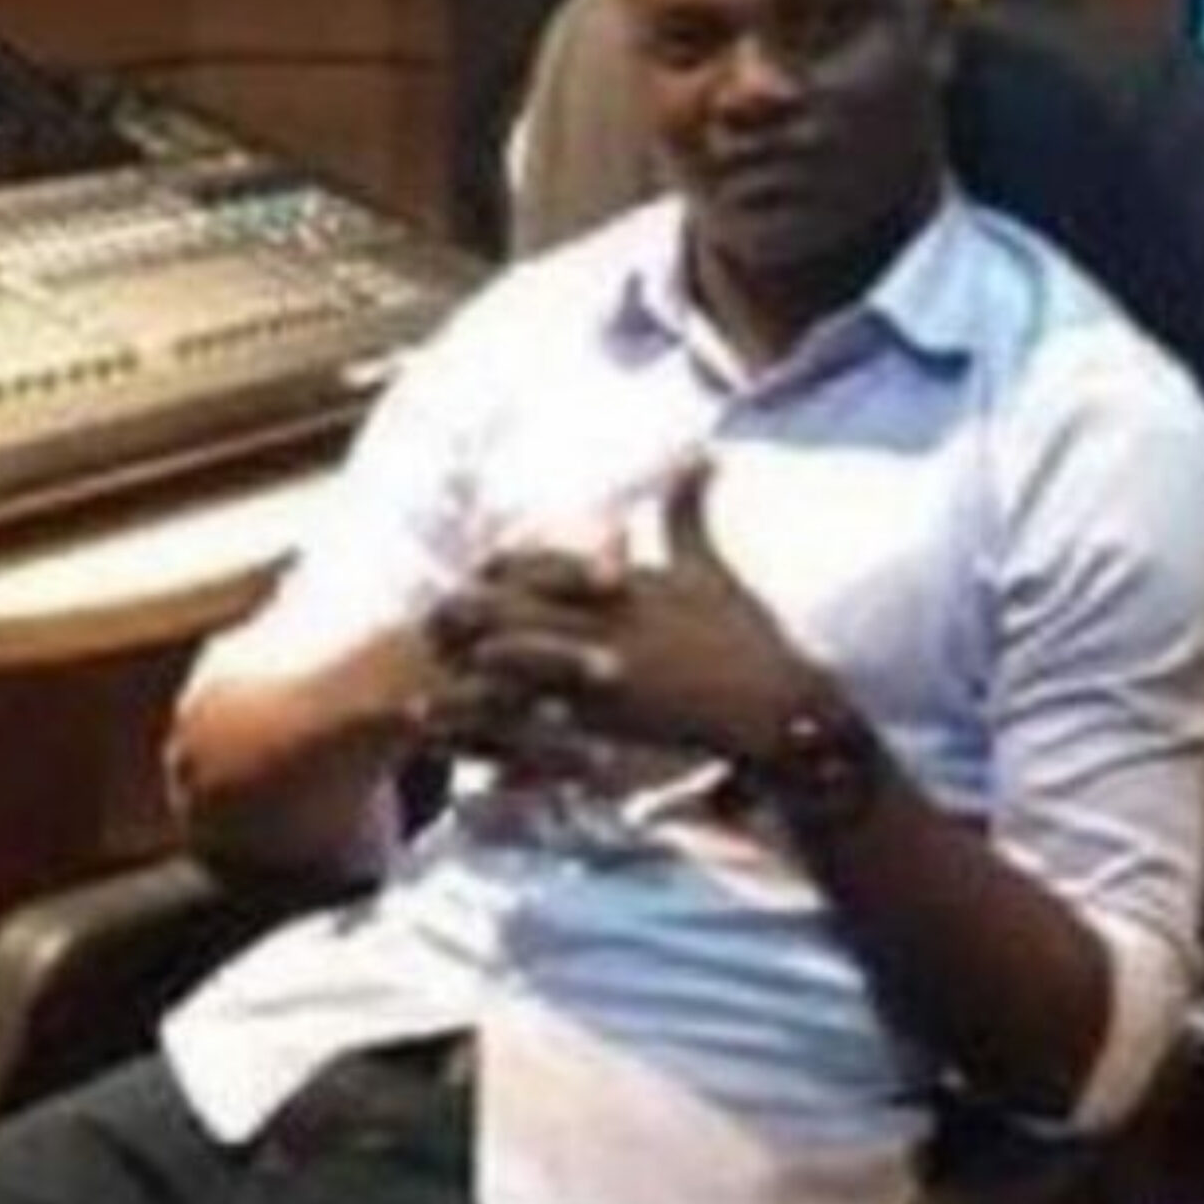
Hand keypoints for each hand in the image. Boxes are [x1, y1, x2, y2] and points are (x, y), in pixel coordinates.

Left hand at [426, 463, 829, 767]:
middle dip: (463, 618)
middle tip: (434, 628)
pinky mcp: (604, 720)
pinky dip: (497, 734)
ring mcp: (599, 670)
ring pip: (506, 667)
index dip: (496, 569)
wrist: (776, 702)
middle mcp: (600, 618)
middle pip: (504, 609)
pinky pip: (533, 725)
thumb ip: (688, 512)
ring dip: (465, 678)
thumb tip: (699, 454)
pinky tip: (468, 749)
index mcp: (618, 579)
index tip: (476, 577)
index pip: (535, 561)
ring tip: (426, 694)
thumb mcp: (711, 567)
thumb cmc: (745, 635)